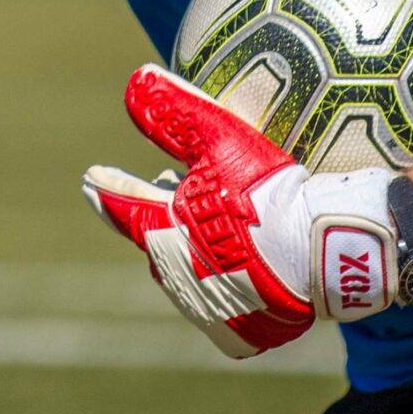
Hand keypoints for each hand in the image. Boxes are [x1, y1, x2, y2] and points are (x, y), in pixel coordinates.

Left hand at [82, 65, 399, 357]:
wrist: (321, 256)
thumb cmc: (266, 194)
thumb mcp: (220, 140)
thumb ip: (174, 112)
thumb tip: (136, 79)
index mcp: (159, 233)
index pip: (120, 206)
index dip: (107, 189)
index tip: (90, 178)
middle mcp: (173, 276)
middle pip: (155, 240)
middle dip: (158, 216)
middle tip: (169, 192)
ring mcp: (205, 309)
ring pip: (187, 273)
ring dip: (193, 250)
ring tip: (211, 227)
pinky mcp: (238, 334)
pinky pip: (222, 305)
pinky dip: (226, 284)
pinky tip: (242, 270)